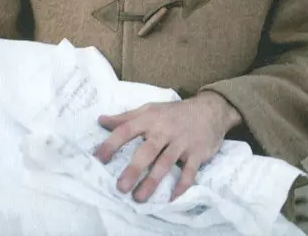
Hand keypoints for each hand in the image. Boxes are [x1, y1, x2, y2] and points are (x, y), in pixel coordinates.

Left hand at [93, 91, 240, 202]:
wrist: (209, 110)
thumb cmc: (173, 113)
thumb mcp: (149, 109)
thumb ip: (125, 118)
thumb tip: (101, 120)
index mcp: (150, 119)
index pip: (127, 130)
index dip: (112, 143)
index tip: (98, 158)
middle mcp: (164, 130)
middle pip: (147, 150)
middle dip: (134, 169)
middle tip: (120, 187)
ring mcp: (182, 142)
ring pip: (166, 163)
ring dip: (152, 181)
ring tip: (139, 197)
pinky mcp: (197, 153)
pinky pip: (189, 171)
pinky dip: (182, 185)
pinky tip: (171, 197)